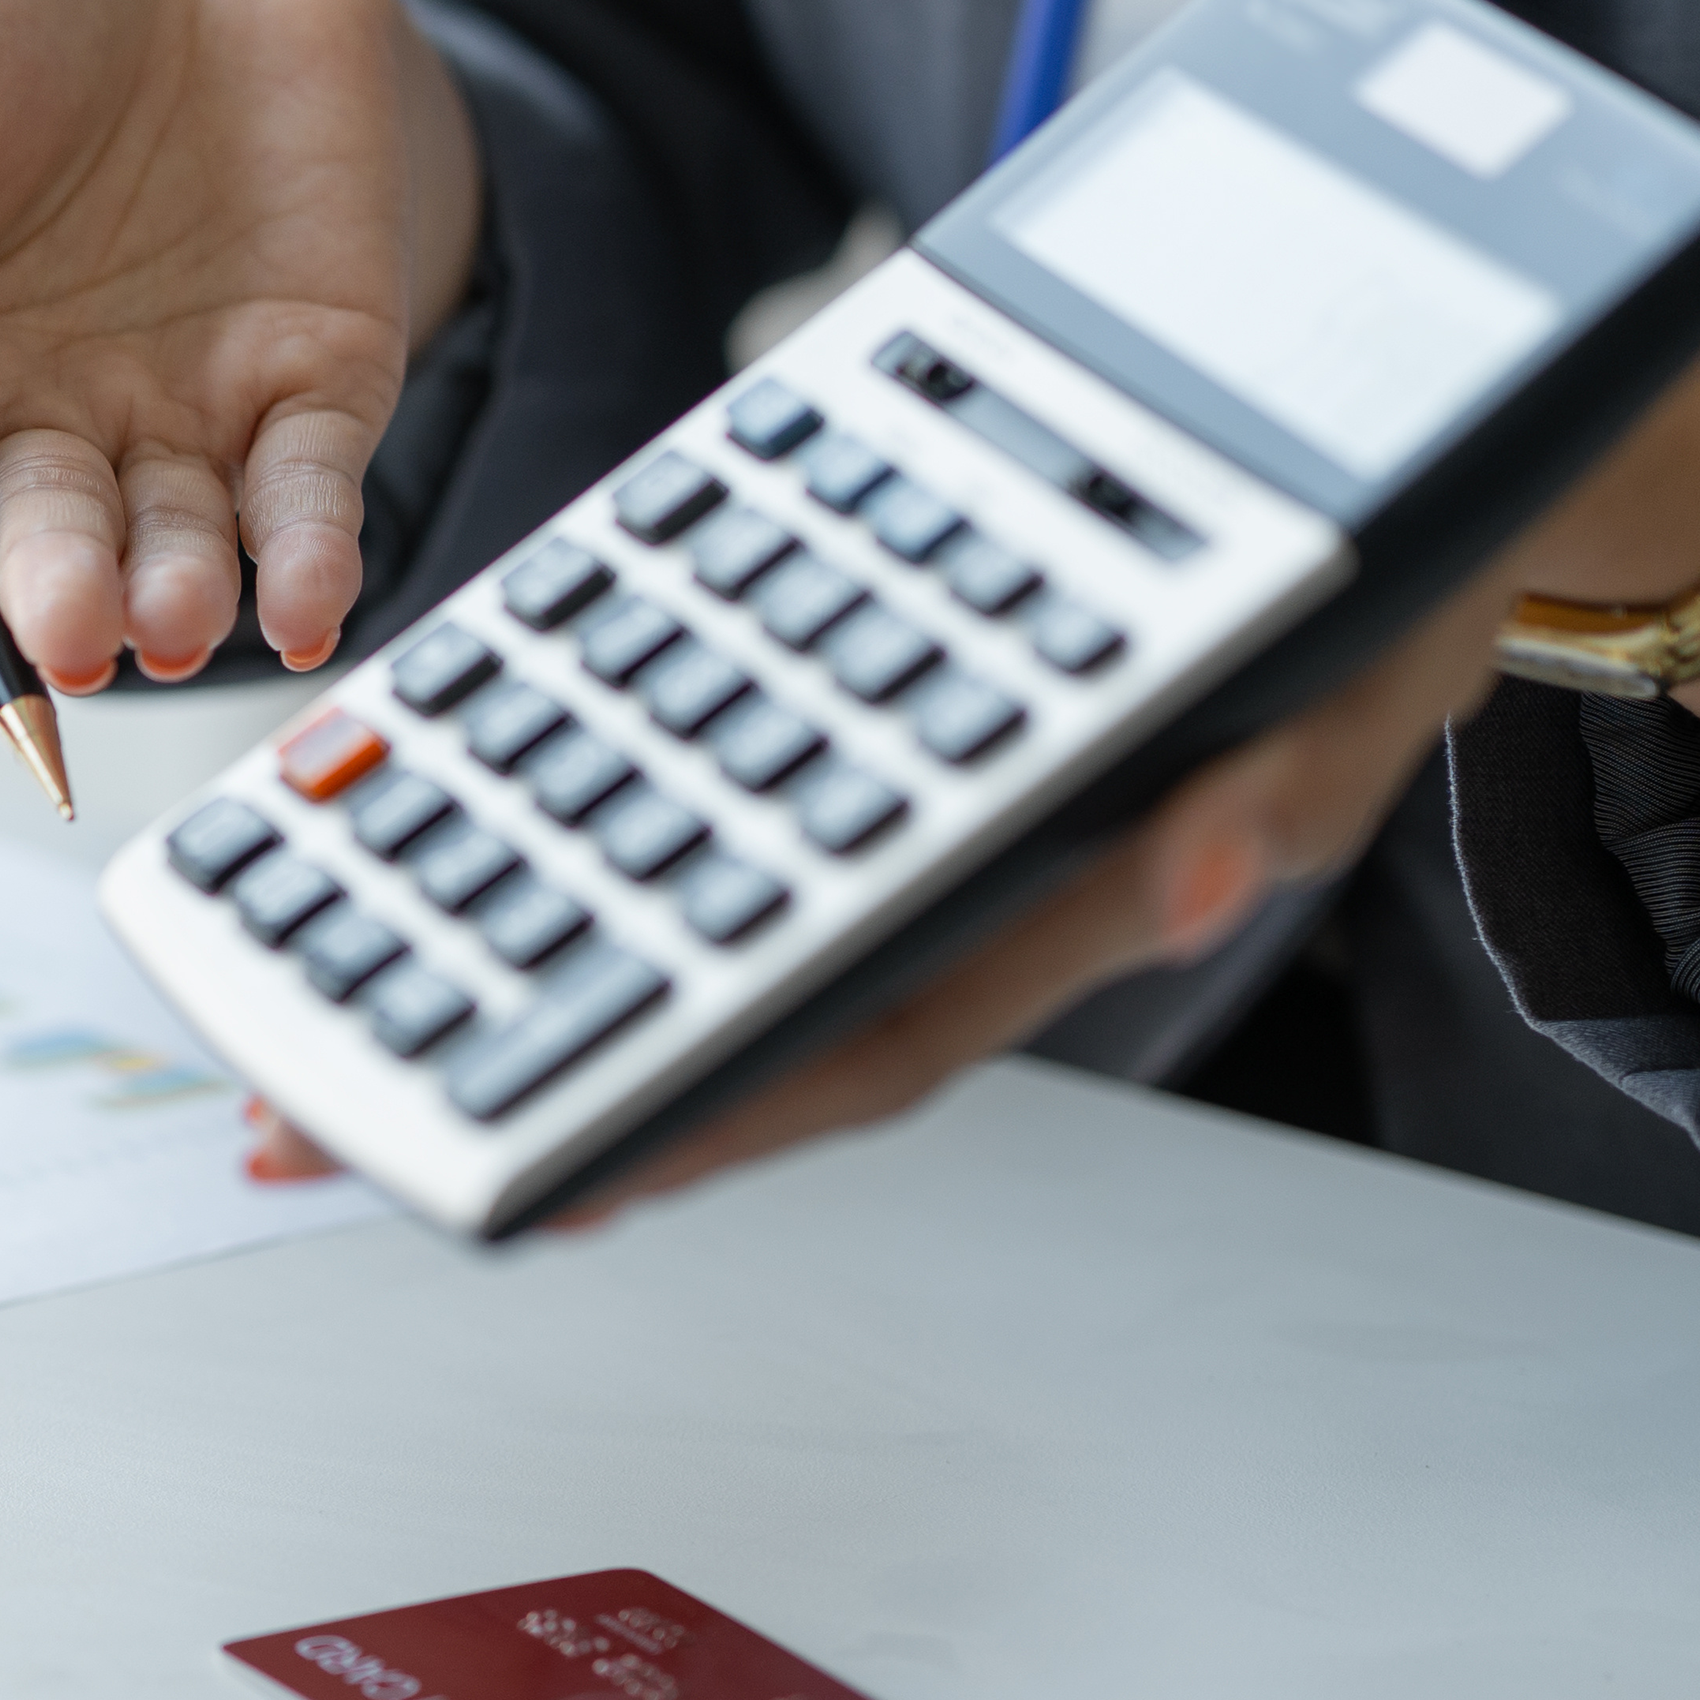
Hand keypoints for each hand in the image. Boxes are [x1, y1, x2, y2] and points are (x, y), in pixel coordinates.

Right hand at [0, 0, 482, 711]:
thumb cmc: (11, 8)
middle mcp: (34, 422)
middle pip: (29, 547)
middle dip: (46, 601)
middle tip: (63, 630)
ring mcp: (173, 414)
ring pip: (172, 541)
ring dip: (171, 593)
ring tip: (168, 615)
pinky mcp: (308, 384)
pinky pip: (307, 493)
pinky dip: (309, 555)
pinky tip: (306, 603)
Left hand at [245, 312, 1699, 1209]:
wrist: (1401, 506)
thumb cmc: (1366, 625)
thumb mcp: (1352, 698)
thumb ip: (1268, 795)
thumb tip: (1196, 879)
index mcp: (1043, 900)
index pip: (845, 1044)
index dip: (689, 1118)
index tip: (528, 1193)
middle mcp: (932, 883)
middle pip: (704, 1012)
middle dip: (510, 1079)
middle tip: (304, 1136)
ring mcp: (880, 816)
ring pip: (664, 914)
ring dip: (486, 954)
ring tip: (298, 997)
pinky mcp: (843, 726)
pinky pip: (679, 779)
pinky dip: (551, 803)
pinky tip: (419, 801)